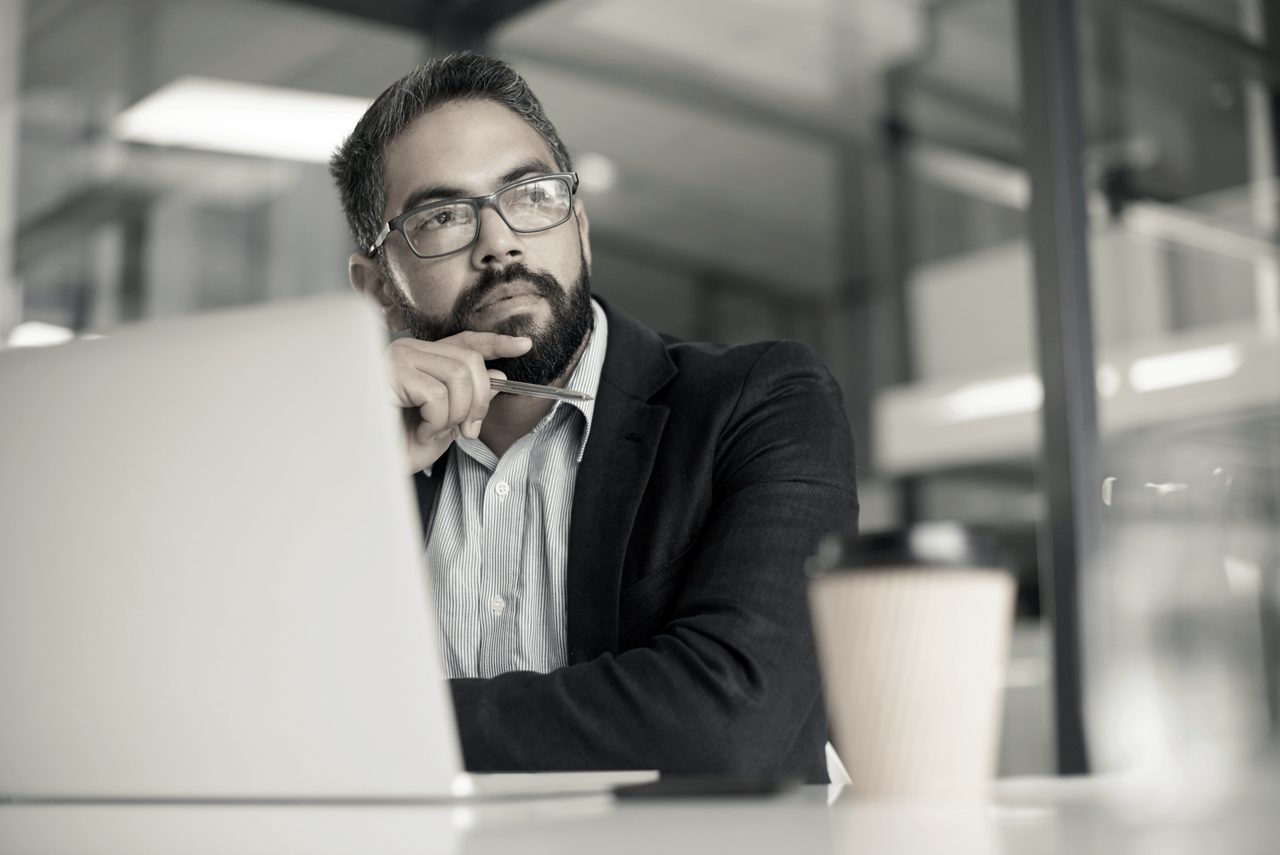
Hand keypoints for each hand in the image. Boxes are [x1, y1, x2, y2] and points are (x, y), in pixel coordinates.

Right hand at [385, 331, 531, 472]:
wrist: (368, 466)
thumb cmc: (399, 446)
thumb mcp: (447, 423)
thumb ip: (470, 398)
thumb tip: (500, 378)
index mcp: (422, 358)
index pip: (465, 342)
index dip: (496, 343)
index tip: (524, 346)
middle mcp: (409, 350)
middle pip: (469, 360)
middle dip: (479, 400)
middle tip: (467, 430)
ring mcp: (398, 358)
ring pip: (458, 376)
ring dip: (456, 414)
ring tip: (433, 431)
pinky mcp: (390, 373)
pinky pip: (437, 395)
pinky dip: (436, 421)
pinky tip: (418, 431)